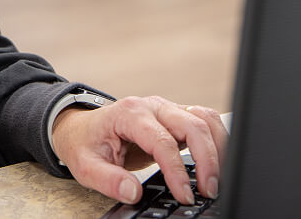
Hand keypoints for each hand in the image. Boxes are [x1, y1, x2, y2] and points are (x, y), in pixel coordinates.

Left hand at [51, 95, 227, 205]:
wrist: (82, 127)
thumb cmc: (86, 143)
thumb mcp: (85, 165)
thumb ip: (107, 179)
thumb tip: (133, 192)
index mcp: (130, 114)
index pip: (163, 141)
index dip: (177, 170)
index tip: (185, 195)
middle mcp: (152, 106)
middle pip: (192, 124)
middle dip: (207, 159)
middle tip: (209, 191)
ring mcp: (166, 109)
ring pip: (204, 118)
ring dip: (217, 147)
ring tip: (217, 179)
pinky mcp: (175, 117)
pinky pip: (204, 121)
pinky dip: (216, 139)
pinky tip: (218, 162)